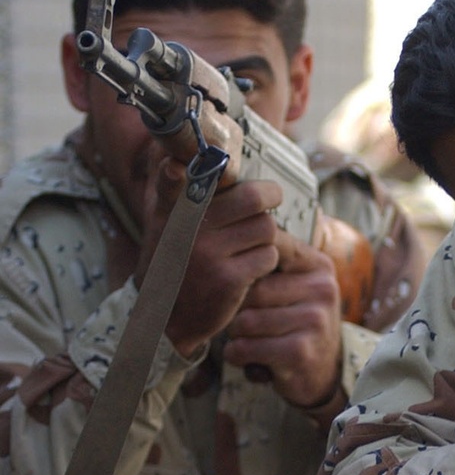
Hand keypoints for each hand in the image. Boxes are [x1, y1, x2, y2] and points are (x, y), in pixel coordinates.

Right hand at [136, 156, 281, 356]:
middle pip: (251, 197)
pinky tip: (249, 267)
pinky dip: (265, 260)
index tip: (180, 167)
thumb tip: (177, 157)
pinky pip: (268, 256)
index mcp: (170, 210)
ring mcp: (209, 254)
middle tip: (272, 196)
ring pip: (265, 228)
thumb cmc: (171, 261)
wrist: (166, 317)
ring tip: (251, 242)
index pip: (172, 178)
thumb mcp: (163, 223)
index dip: (182, 169)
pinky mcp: (229, 279)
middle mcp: (187, 229)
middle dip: (269, 195)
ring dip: (266, 234)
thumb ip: (170, 189)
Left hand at [222, 227, 343, 412]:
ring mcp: (314, 321)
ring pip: (246, 320)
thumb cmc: (296, 325)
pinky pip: (247, 347)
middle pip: (252, 288)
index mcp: (318, 266)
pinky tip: (247, 359)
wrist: (322, 376)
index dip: (245, 262)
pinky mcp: (300, 352)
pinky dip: (238, 356)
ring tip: (246, 341)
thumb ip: (273, 261)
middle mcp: (322, 289)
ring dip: (236, 336)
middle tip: (242, 323)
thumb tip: (230, 226)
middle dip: (237, 309)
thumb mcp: (296, 288)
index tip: (238, 280)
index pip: (271, 245)